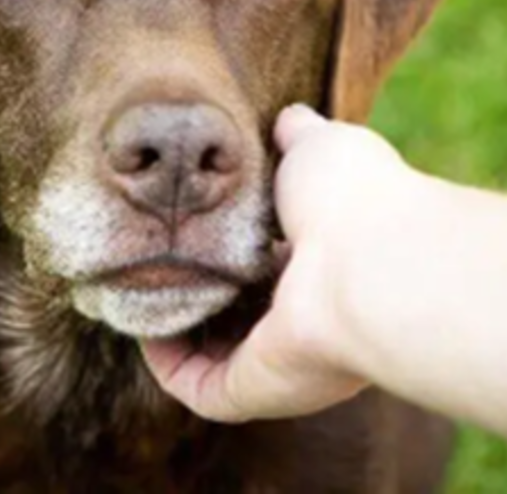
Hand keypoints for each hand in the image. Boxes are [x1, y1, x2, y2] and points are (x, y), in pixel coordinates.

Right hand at [139, 104, 424, 421]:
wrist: (371, 264)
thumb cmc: (354, 199)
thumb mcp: (320, 146)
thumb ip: (298, 135)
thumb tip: (288, 118)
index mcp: (329, 262)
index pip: (273, 260)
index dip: (232, 241)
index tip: (193, 219)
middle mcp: (311, 316)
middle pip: (243, 310)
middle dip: (198, 284)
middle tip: (154, 255)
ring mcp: (284, 359)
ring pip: (217, 354)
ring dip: (174, 325)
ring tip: (136, 285)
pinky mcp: (256, 389)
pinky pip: (200, 386)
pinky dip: (168, 361)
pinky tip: (143, 321)